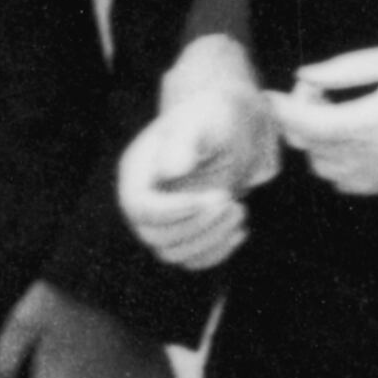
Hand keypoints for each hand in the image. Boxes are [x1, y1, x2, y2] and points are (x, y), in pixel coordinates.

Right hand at [116, 37, 277, 271]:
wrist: (233, 128)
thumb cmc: (215, 117)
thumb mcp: (204, 121)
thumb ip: (185, 142)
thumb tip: (169, 171)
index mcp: (137, 171)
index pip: (140, 207)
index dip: (173, 210)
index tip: (213, 197)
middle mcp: (143, 200)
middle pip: (155, 236)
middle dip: (197, 224)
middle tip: (231, 200)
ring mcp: (162, 221)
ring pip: (174, 253)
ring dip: (210, 239)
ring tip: (240, 209)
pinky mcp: (185, 234)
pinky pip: (193, 259)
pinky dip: (217, 251)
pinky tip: (239, 229)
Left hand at [271, 40, 377, 197]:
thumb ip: (348, 69)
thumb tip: (307, 75)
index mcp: (377, 119)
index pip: (308, 123)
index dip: (282, 108)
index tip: (270, 93)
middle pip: (310, 148)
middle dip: (300, 119)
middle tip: (318, 90)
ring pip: (325, 169)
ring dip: (318, 142)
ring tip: (337, 112)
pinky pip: (348, 182)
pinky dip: (337, 162)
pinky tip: (354, 136)